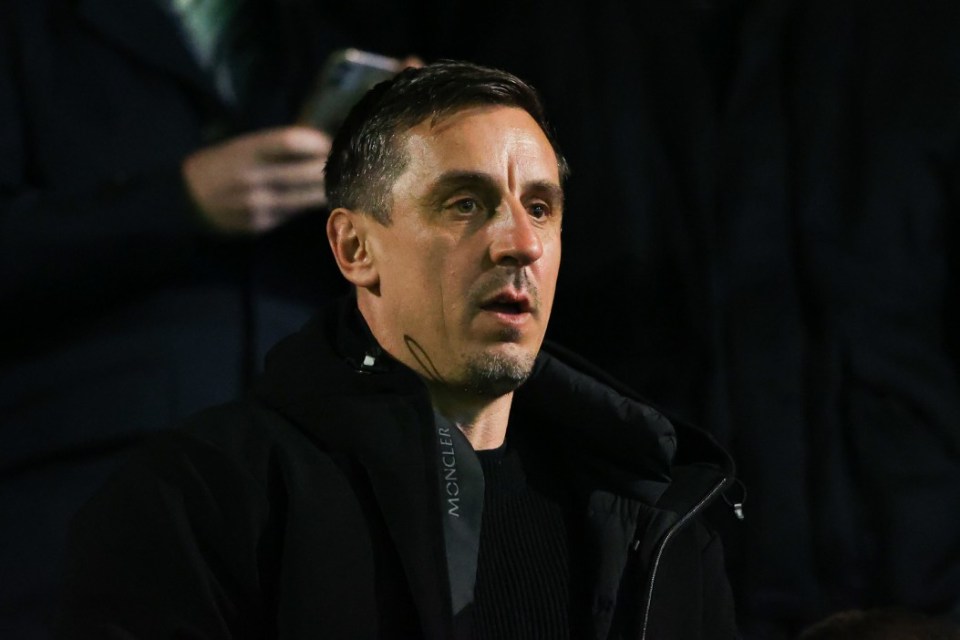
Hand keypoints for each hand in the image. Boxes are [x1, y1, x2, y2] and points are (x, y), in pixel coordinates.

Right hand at [182, 126, 330, 233]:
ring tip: (336, 182)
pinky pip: (294, 213)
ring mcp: (258, 204)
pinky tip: (316, 199)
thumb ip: (270, 147)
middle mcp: (253, 177)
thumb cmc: (214, 168)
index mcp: (245, 151)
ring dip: (325, 189)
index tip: (326, 142)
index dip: (316, 141)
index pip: (291, 142)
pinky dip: (307, 205)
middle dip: (327, 166)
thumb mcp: (235, 147)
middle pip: (306, 171)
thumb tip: (313, 143)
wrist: (182, 202)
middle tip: (340, 163)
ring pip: (306, 197)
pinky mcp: (261, 224)